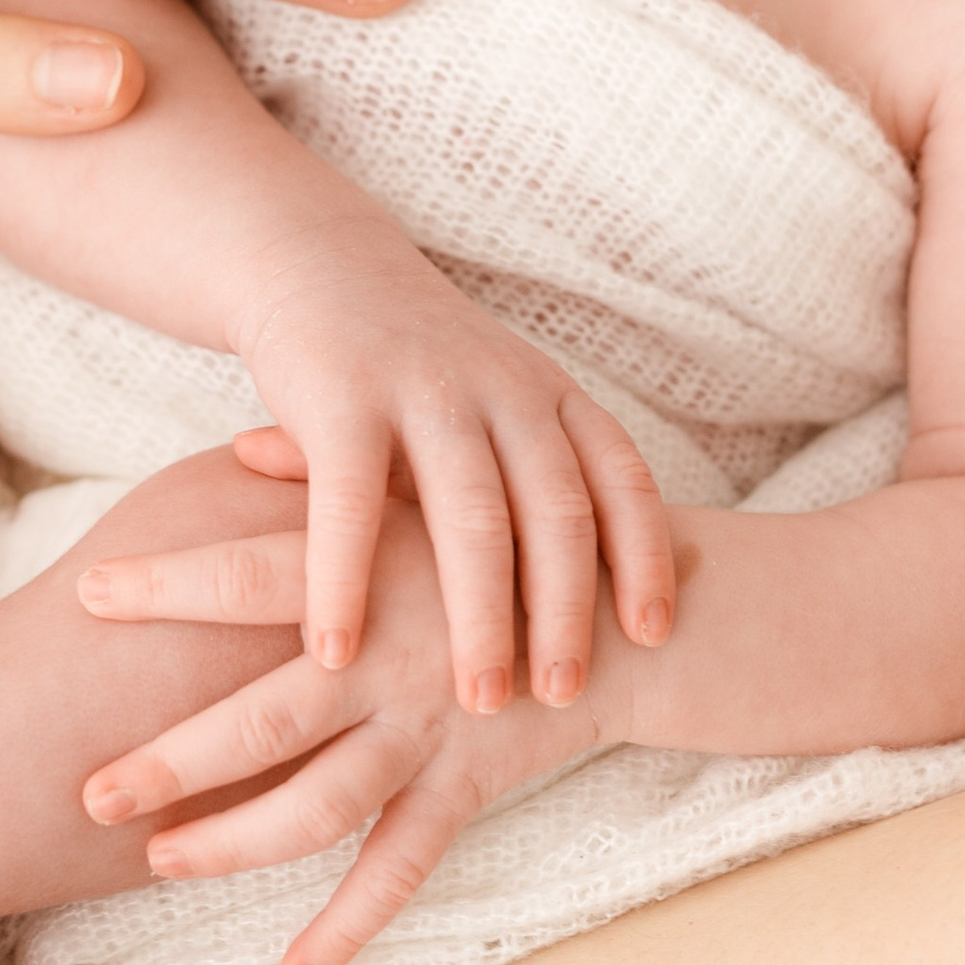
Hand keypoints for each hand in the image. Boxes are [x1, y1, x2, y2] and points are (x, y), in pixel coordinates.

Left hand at [80, 490, 623, 964]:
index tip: (86, 593)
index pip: (253, 573)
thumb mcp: (427, 491)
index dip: (171, 584)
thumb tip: (240, 444)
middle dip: (175, 758)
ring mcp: (432, 733)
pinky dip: (351, 924)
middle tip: (90, 790)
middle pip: (267, 718)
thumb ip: (331, 472)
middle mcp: (396, 661)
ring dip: (236, 843)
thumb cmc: (508, 537)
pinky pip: (404, 869)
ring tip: (158, 861)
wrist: (642, 609)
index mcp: (376, 573)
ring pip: (323, 807)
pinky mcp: (469, 785)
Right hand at [230, 225, 671, 704]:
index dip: (646, 557)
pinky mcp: (338, 398)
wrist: (311, 262)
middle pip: (557, 512)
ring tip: (480, 702)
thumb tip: (608, 606)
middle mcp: (500, 388)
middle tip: (565, 697)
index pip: (621, 479)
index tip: (654, 636)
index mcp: (548, 393)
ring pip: (473, 517)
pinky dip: (345, 584)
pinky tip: (336, 652)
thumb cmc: (411, 370)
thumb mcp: (496, 408)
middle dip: (567, 613)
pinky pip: (348, 506)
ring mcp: (421, 389)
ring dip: (480, 618)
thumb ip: (537, 486)